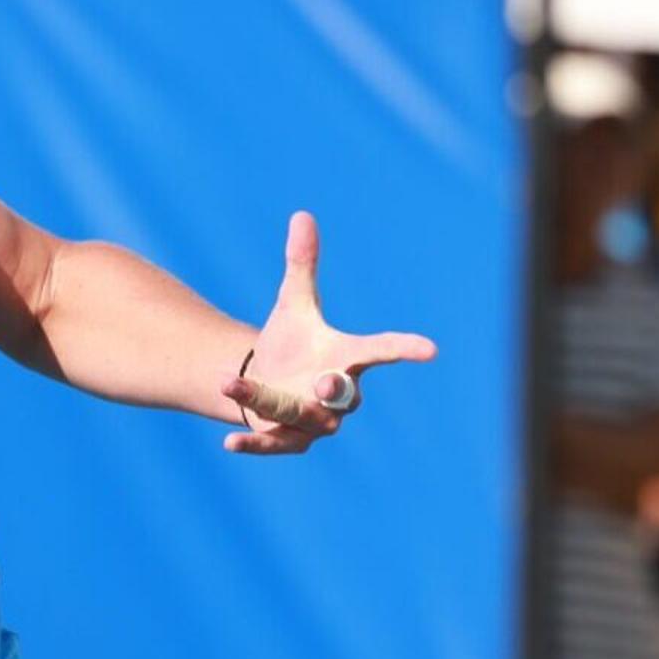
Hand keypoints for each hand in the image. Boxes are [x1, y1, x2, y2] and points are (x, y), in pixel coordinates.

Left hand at [221, 211, 438, 454]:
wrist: (263, 379)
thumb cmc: (290, 341)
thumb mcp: (294, 303)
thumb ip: (301, 265)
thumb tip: (302, 215)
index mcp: (346, 357)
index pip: (382, 350)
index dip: (406, 349)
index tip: (430, 349)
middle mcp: (336, 394)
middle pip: (346, 396)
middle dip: (335, 390)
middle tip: (323, 382)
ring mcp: (314, 421)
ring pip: (302, 417)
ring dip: (269, 402)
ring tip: (230, 381)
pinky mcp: (288, 439)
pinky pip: (274, 444)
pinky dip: (253, 444)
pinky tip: (228, 442)